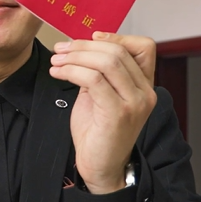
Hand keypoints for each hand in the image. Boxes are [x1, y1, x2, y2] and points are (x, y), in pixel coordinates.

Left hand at [49, 32, 156, 193]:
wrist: (99, 165)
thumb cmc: (97, 131)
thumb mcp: (100, 95)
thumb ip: (99, 73)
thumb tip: (82, 47)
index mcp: (143, 85)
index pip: (143, 47)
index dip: (116, 36)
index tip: (88, 37)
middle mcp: (144, 92)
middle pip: (117, 51)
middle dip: (83, 46)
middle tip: (60, 49)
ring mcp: (134, 103)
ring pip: (106, 62)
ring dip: (74, 57)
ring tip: (55, 62)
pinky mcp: (117, 113)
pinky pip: (93, 80)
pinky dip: (71, 71)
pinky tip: (57, 73)